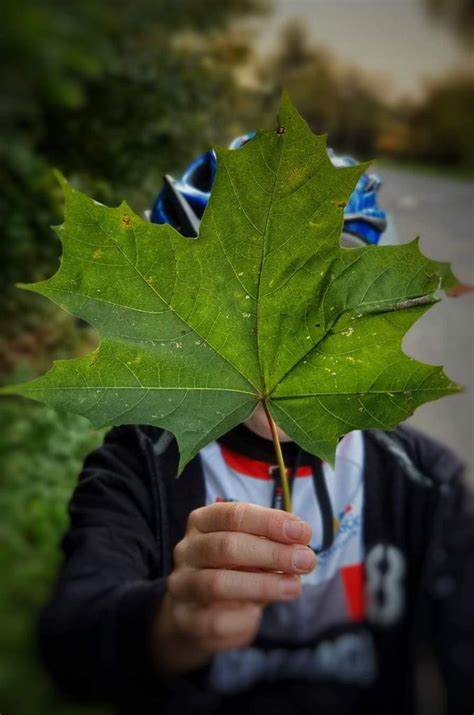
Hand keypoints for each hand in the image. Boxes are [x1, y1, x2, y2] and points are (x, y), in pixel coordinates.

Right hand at [152, 501, 314, 675]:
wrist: (195, 614)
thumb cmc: (232, 570)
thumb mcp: (251, 549)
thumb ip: (273, 543)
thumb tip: (301, 543)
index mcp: (202, 522)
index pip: (233, 514)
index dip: (269, 522)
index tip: (302, 532)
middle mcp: (187, 550)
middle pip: (226, 547)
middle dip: (272, 553)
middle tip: (306, 560)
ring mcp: (182, 585)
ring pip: (218, 583)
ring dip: (262, 585)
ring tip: (294, 587)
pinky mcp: (186, 620)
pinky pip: (216, 621)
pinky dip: (244, 617)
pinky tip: (259, 615)